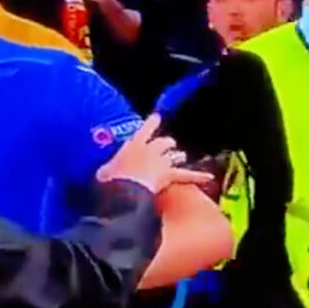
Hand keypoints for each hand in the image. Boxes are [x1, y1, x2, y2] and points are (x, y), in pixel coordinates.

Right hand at [95, 115, 213, 193]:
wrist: (124, 190)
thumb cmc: (110, 179)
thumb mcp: (103, 171)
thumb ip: (106, 169)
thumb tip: (100, 174)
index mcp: (134, 144)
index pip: (146, 128)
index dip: (152, 122)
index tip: (157, 117)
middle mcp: (151, 149)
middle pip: (165, 142)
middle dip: (167, 144)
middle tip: (167, 146)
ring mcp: (162, 162)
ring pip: (175, 156)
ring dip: (176, 157)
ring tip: (179, 158)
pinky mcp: (169, 175)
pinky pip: (186, 175)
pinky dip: (198, 176)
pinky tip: (208, 177)